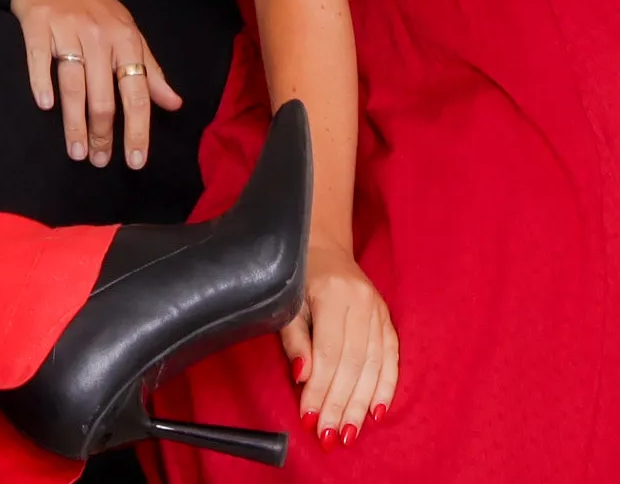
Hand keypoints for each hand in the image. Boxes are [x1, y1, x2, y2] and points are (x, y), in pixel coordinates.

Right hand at [11, 0, 181, 166]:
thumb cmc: (92, 6)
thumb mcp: (127, 31)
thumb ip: (149, 69)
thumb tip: (174, 104)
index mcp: (125, 39)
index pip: (136, 92)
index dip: (137, 129)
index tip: (135, 161)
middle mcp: (99, 36)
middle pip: (103, 95)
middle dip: (102, 134)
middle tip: (97, 161)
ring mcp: (67, 30)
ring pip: (73, 84)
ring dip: (74, 122)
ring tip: (76, 151)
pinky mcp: (38, 25)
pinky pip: (39, 58)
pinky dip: (41, 83)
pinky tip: (44, 106)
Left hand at [281, 238, 398, 446]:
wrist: (322, 242)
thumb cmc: (297, 275)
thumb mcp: (286, 301)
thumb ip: (295, 338)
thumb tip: (303, 377)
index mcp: (333, 293)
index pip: (329, 353)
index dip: (320, 389)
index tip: (309, 418)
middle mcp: (361, 302)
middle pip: (353, 364)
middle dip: (339, 404)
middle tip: (328, 437)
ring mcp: (379, 309)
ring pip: (374, 365)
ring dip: (361, 404)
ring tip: (348, 433)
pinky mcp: (388, 318)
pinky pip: (391, 358)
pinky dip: (386, 388)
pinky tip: (377, 413)